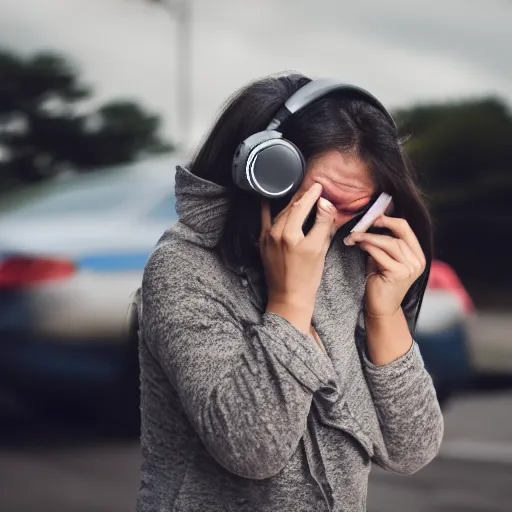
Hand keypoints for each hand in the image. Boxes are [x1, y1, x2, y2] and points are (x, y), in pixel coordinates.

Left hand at [260, 183, 336, 332]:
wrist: (288, 297)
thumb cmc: (307, 277)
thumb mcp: (320, 250)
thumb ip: (323, 224)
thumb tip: (324, 202)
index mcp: (292, 234)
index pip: (303, 206)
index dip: (312, 194)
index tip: (320, 186)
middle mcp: (276, 233)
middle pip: (291, 207)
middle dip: (303, 196)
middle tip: (313, 188)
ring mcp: (267, 237)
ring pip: (281, 213)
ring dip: (291, 202)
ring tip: (301, 195)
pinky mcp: (262, 242)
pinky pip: (265, 220)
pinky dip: (268, 208)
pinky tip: (268, 197)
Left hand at [344, 216, 425, 318]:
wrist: (379, 308)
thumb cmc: (379, 282)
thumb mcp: (383, 258)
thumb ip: (383, 243)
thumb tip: (370, 222)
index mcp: (417, 255)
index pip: (406, 229)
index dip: (389, 220)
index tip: (372, 216)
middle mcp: (417, 261)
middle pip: (398, 234)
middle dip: (377, 226)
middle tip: (360, 225)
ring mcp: (410, 268)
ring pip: (389, 243)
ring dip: (369, 237)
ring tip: (354, 236)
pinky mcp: (399, 274)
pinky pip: (381, 254)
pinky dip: (368, 247)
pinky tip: (358, 246)